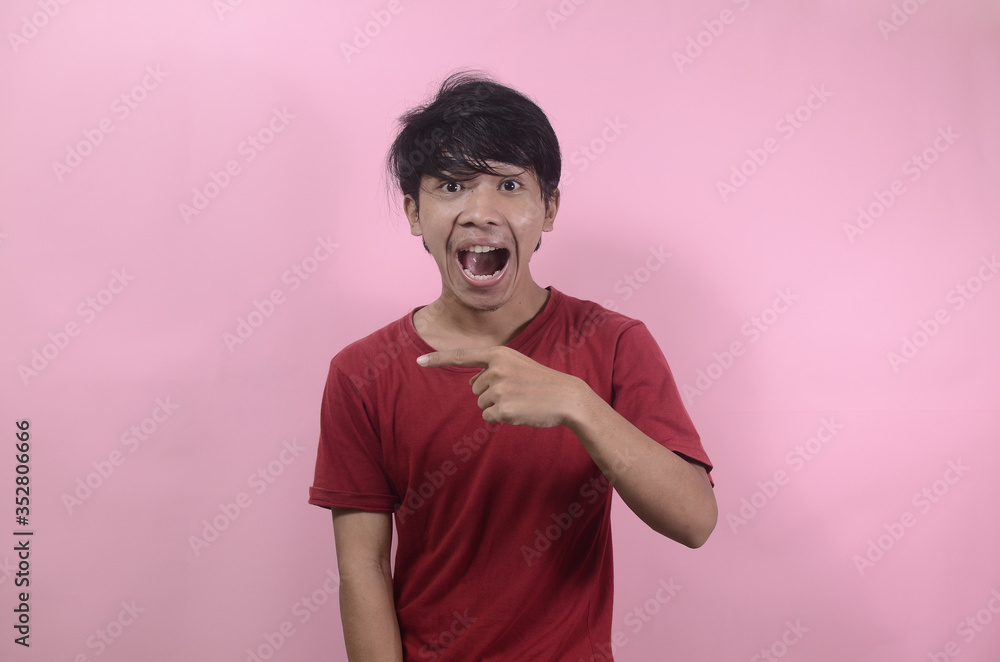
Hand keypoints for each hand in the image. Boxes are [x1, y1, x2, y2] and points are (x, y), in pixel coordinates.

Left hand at [416, 346, 588, 427]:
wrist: (566, 397)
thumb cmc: (541, 382)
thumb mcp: (517, 364)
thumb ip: (492, 368)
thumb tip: (471, 383)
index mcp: (499, 354)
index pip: (462, 355)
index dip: (438, 359)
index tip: (419, 361)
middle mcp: (496, 368)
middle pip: (474, 389)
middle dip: (490, 394)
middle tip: (516, 392)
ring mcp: (499, 389)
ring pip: (481, 404)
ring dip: (496, 407)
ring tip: (520, 401)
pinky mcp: (503, 408)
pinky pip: (489, 417)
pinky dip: (501, 418)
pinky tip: (519, 412)